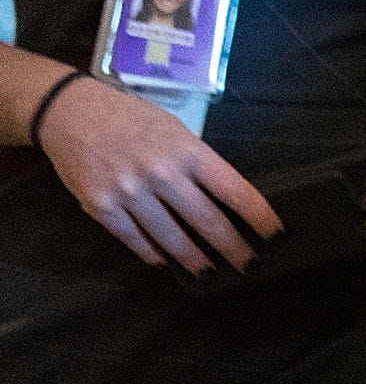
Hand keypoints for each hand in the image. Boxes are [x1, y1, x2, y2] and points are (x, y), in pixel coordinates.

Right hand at [36, 77, 280, 272]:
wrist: (71, 111)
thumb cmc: (130, 119)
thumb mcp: (175, 130)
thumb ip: (198, 163)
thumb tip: (226, 199)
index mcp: (188, 152)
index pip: (235, 191)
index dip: (259, 217)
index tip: (276, 236)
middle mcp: (162, 173)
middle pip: (207, 221)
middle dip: (233, 248)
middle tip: (249, 265)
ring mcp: (130, 191)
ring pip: (171, 237)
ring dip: (194, 259)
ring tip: (209, 272)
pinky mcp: (101, 205)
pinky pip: (133, 238)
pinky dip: (152, 253)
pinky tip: (165, 261)